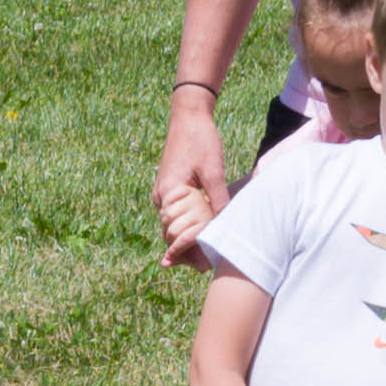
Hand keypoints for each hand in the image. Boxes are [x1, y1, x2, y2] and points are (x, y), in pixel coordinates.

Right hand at [153, 127, 232, 265]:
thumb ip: (217, 199)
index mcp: (169, 193)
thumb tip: (224, 225)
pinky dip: (181, 227)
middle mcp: (161, 196)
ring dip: (182, 241)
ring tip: (198, 260)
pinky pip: (172, 215)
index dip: (188, 250)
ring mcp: (162, 192)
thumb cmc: (201, 140)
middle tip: (203, 269)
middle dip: (184, 251)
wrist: (188, 116)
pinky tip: (194, 236)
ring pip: (169, 226)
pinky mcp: (168, 188)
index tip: (201, 266)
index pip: (176, 232)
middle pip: (169, 233)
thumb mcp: (213, 170)